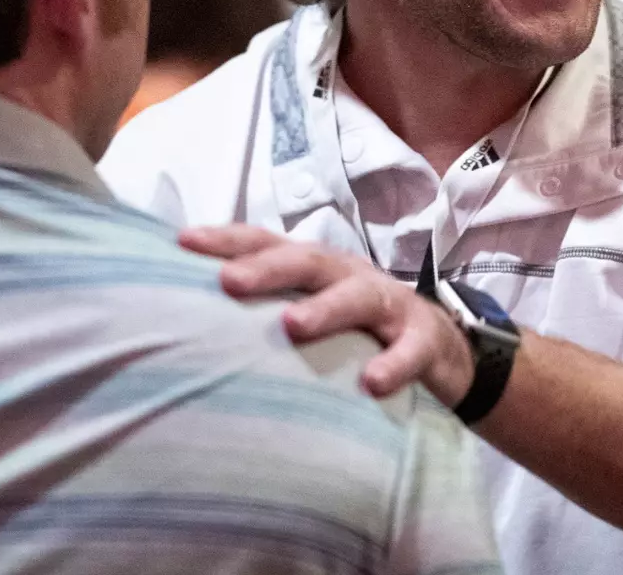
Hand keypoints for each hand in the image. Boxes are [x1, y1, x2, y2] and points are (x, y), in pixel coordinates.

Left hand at [180, 224, 475, 404]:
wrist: (440, 350)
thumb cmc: (358, 328)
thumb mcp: (315, 308)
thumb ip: (266, 307)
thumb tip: (186, 313)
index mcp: (319, 267)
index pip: (270, 243)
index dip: (228, 239)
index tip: (182, 242)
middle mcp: (350, 276)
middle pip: (309, 261)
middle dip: (268, 268)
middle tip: (229, 281)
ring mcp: (391, 304)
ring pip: (359, 296)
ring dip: (326, 309)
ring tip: (293, 326)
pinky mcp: (424, 339)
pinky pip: (410, 350)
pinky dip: (393, 364)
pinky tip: (372, 383)